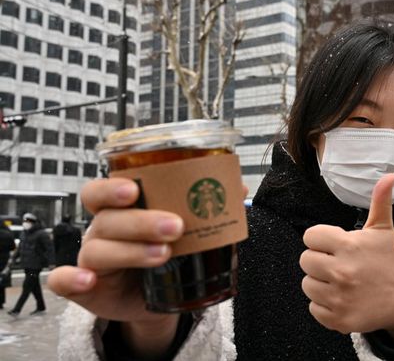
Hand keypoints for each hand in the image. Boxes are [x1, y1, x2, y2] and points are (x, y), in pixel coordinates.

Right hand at [47, 178, 247, 356]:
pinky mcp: (86, 288)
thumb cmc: (167, 253)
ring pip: (98, 250)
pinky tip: (88, 280)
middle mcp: (102, 230)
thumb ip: (203, 207)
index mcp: (120, 210)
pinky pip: (65, 282)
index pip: (102, 191)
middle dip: (141, 221)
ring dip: (130, 251)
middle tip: (175, 226)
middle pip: (109, 219)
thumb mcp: (183, 231)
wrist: (159, 297)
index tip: (134, 189)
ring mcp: (92, 259)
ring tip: (164, 254)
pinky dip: (71, 280)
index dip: (111, 188)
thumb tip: (238, 187)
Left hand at [300, 174, 393, 346]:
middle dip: (319, 261)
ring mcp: (339, 298)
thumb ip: (380, 202)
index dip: (321, 240)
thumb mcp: (384, 230)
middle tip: (338, 264)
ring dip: (320, 283)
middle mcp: (342, 272)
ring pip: (307, 284)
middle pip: (305, 261)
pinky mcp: (338, 319)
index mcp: (349, 246)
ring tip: (341, 282)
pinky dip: (324, 305)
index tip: (335, 245)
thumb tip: (389, 175)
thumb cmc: (389, 261)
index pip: (310, 237)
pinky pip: (313, 308)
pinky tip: (342, 298)